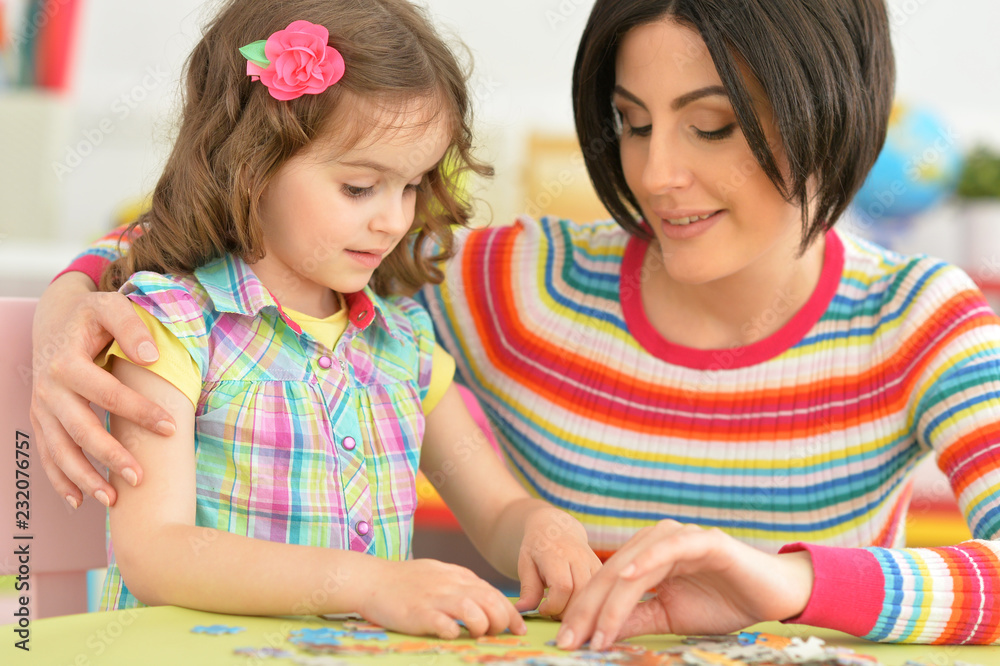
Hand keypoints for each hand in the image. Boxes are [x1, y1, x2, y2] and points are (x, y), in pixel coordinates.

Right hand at [30, 274, 172, 507]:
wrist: (55, 318)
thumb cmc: (90, 315)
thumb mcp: (111, 308)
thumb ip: (132, 328)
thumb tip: (152, 357)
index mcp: (68, 363)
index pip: (109, 393)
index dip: (140, 412)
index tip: (171, 428)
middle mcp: (49, 389)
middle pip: (81, 429)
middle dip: (110, 456)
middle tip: (140, 477)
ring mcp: (41, 407)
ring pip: (60, 450)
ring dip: (84, 478)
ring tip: (112, 499)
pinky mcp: (40, 419)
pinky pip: (47, 454)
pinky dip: (60, 479)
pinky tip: (79, 501)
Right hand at [359, 559, 526, 638]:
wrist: (371, 579)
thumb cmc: (406, 580)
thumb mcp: (440, 574)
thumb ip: (463, 585)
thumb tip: (487, 600)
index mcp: (457, 576)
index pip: (493, 593)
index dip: (510, 612)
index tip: (519, 628)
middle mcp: (450, 585)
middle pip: (489, 601)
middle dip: (502, 620)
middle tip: (500, 634)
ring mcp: (434, 599)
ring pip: (472, 610)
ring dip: (481, 625)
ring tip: (477, 634)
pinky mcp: (418, 614)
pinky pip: (443, 624)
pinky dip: (453, 631)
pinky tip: (452, 635)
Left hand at [514, 507, 601, 618]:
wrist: (557, 527)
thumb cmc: (538, 547)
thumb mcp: (526, 564)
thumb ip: (528, 588)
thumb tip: (522, 610)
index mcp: (556, 554)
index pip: (562, 587)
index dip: (553, 606)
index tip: (542, 609)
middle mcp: (578, 556)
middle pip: (580, 593)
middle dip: (566, 611)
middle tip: (552, 613)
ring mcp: (591, 561)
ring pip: (592, 594)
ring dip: (578, 609)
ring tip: (563, 610)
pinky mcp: (600, 568)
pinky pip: (599, 590)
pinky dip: (589, 603)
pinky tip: (574, 605)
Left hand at [555, 520, 814, 649]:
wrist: (773, 595)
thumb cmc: (723, 601)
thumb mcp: (669, 617)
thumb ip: (636, 619)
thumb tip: (597, 635)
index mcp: (645, 557)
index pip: (605, 585)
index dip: (584, 613)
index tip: (566, 642)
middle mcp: (656, 541)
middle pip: (610, 575)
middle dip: (587, 610)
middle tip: (569, 640)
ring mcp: (679, 537)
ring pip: (633, 565)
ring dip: (611, 599)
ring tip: (595, 630)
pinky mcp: (704, 540)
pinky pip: (669, 548)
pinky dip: (647, 560)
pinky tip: (628, 577)